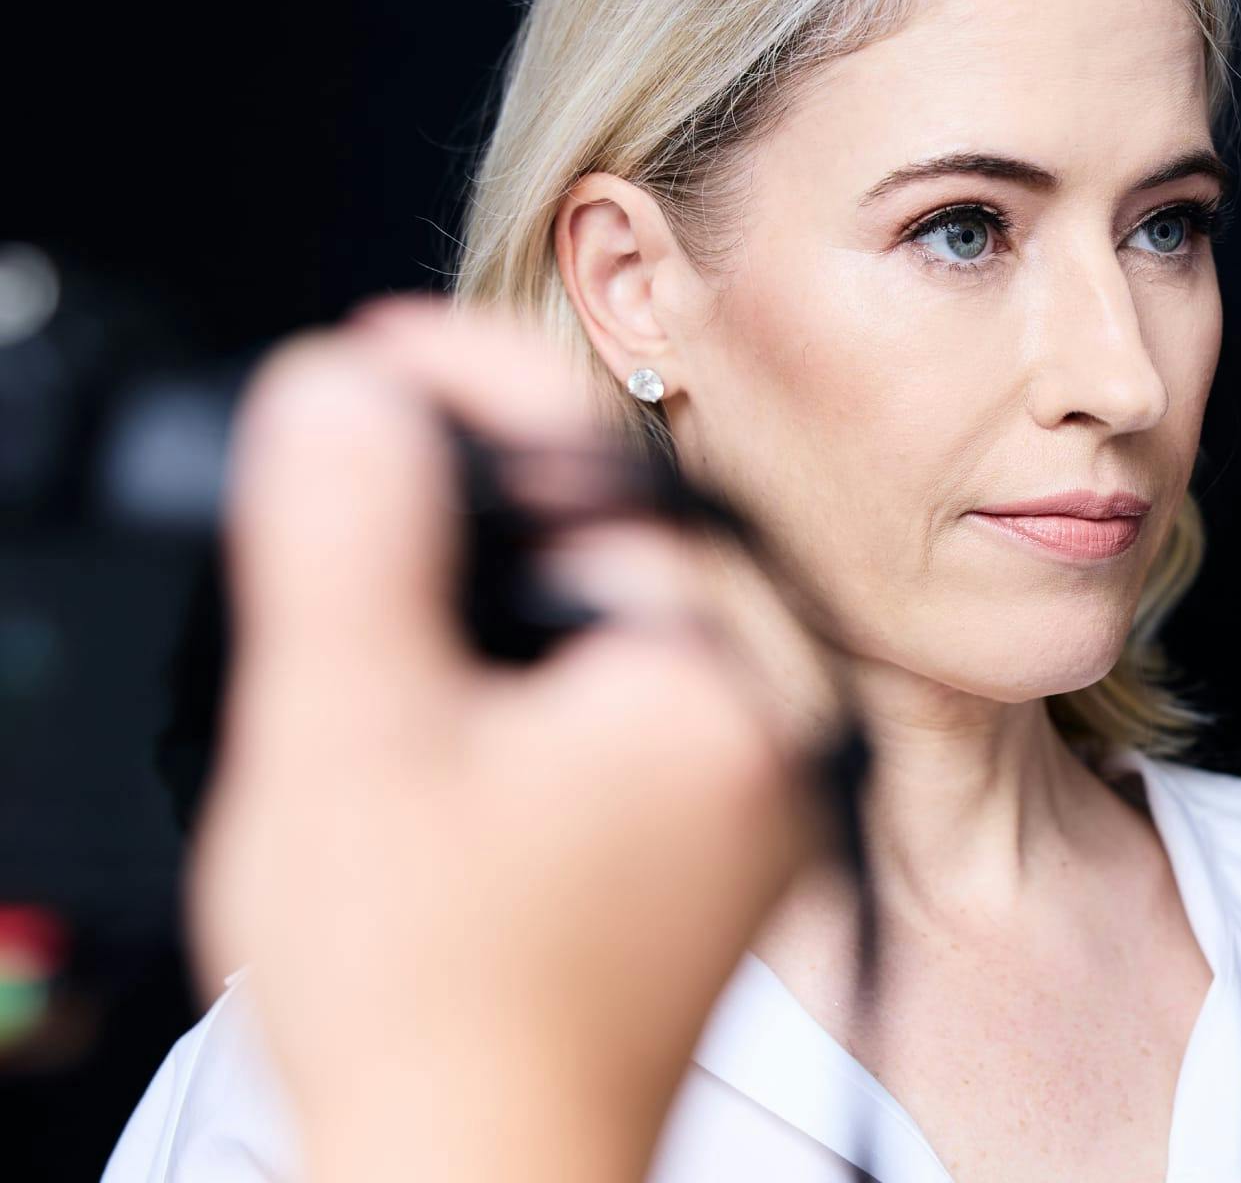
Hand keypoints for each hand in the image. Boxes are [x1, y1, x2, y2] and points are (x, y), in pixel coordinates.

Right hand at [187, 293, 827, 1182]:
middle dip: (493, 471)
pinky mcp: (712, 832)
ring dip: (516, 560)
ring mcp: (750, 783)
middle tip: (387, 433)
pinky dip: (548, 647)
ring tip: (413, 538)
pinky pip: (635, 682)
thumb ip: (350, 541)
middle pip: (621, 527)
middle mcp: (767, 724)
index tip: (388, 351)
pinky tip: (477, 659)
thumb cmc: (434, 1014)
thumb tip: (346, 394)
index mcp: (717, 683)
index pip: (599, 466)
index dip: (477, 385)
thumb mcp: (352, 737)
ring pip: (626, 602)